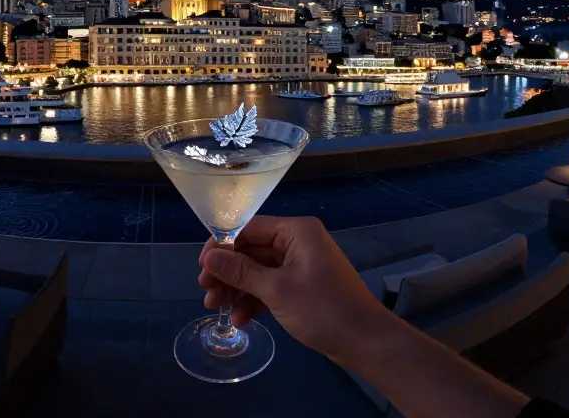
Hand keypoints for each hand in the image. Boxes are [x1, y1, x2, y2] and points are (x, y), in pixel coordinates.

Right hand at [197, 215, 387, 364]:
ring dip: (237, 288)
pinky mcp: (303, 286)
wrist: (365, 341)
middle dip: (227, 272)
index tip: (202, 267)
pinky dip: (255, 300)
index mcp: (297, 231)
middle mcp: (299, 242)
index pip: (249, 227)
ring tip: (217, 308)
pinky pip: (271, 285)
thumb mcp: (277, 289)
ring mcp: (301, 264)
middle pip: (252, 250)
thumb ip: (240, 271)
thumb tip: (209, 257)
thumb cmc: (322, 309)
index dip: (222, 246)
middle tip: (207, 293)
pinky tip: (240, 319)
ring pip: (259, 270)